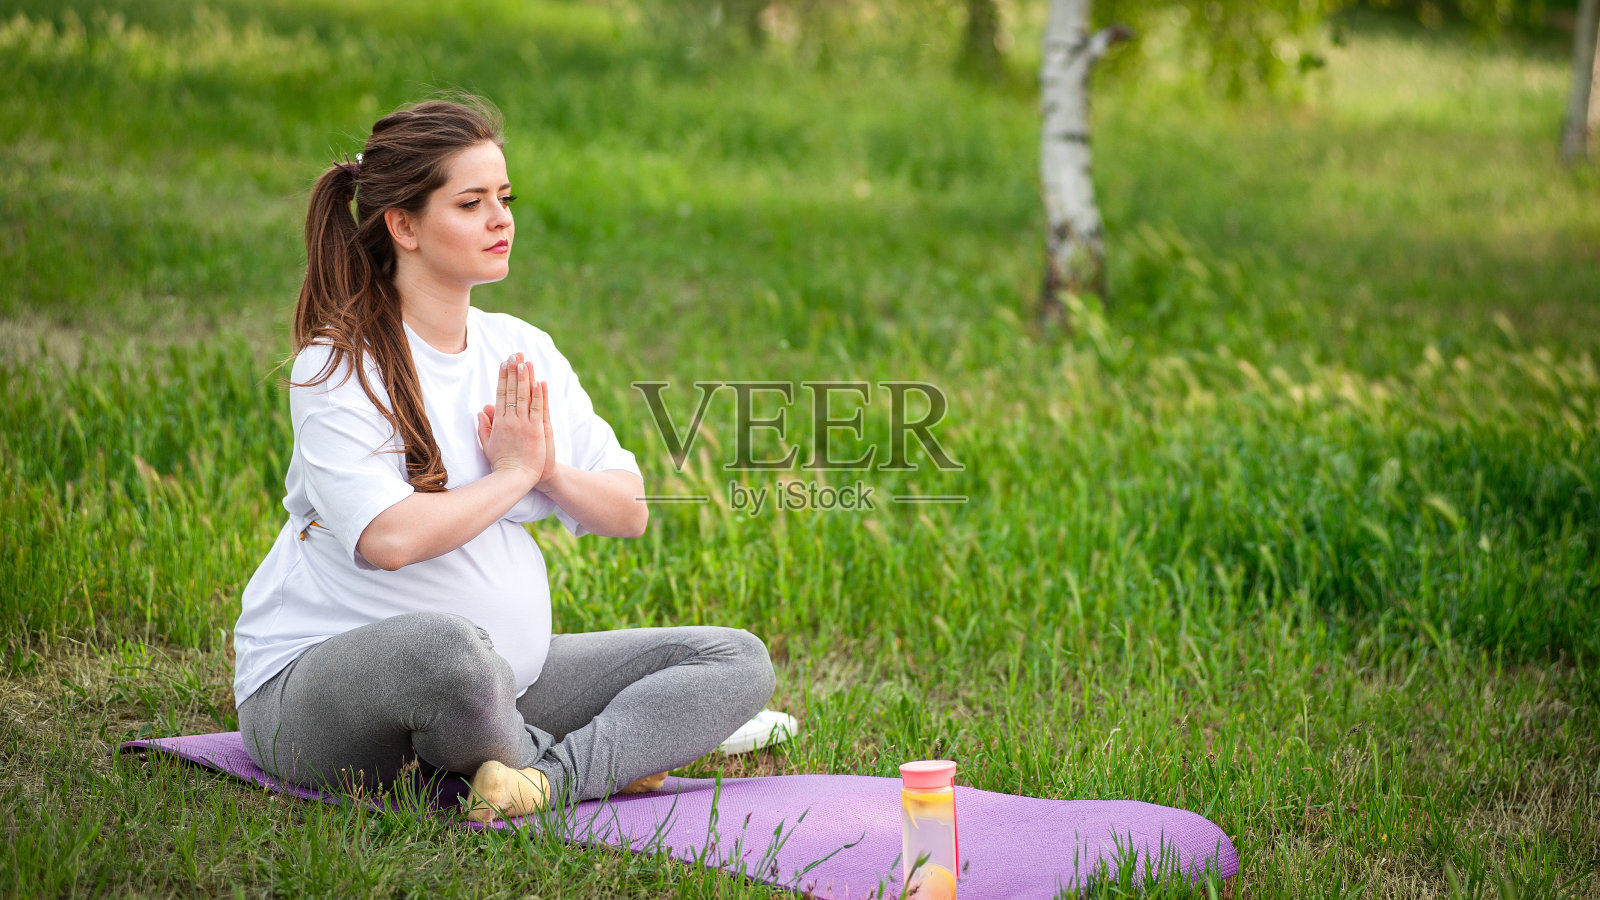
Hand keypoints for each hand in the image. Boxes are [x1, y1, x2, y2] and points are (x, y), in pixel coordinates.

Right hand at [476, 353, 553, 487]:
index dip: (503, 377)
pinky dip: (539, 395)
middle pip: (512, 390)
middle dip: (513, 371)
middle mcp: (510, 420)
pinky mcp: (537, 430)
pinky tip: (539, 381)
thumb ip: (484, 427)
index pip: (501, 394)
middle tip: (515, 354)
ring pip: (524, 396)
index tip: (504, 363)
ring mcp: (524, 424)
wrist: (514, 478)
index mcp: (499, 422)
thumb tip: (481, 410)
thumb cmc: (502, 463)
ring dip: (525, 377)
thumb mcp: (487, 444)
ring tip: (525, 361)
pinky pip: (538, 408)